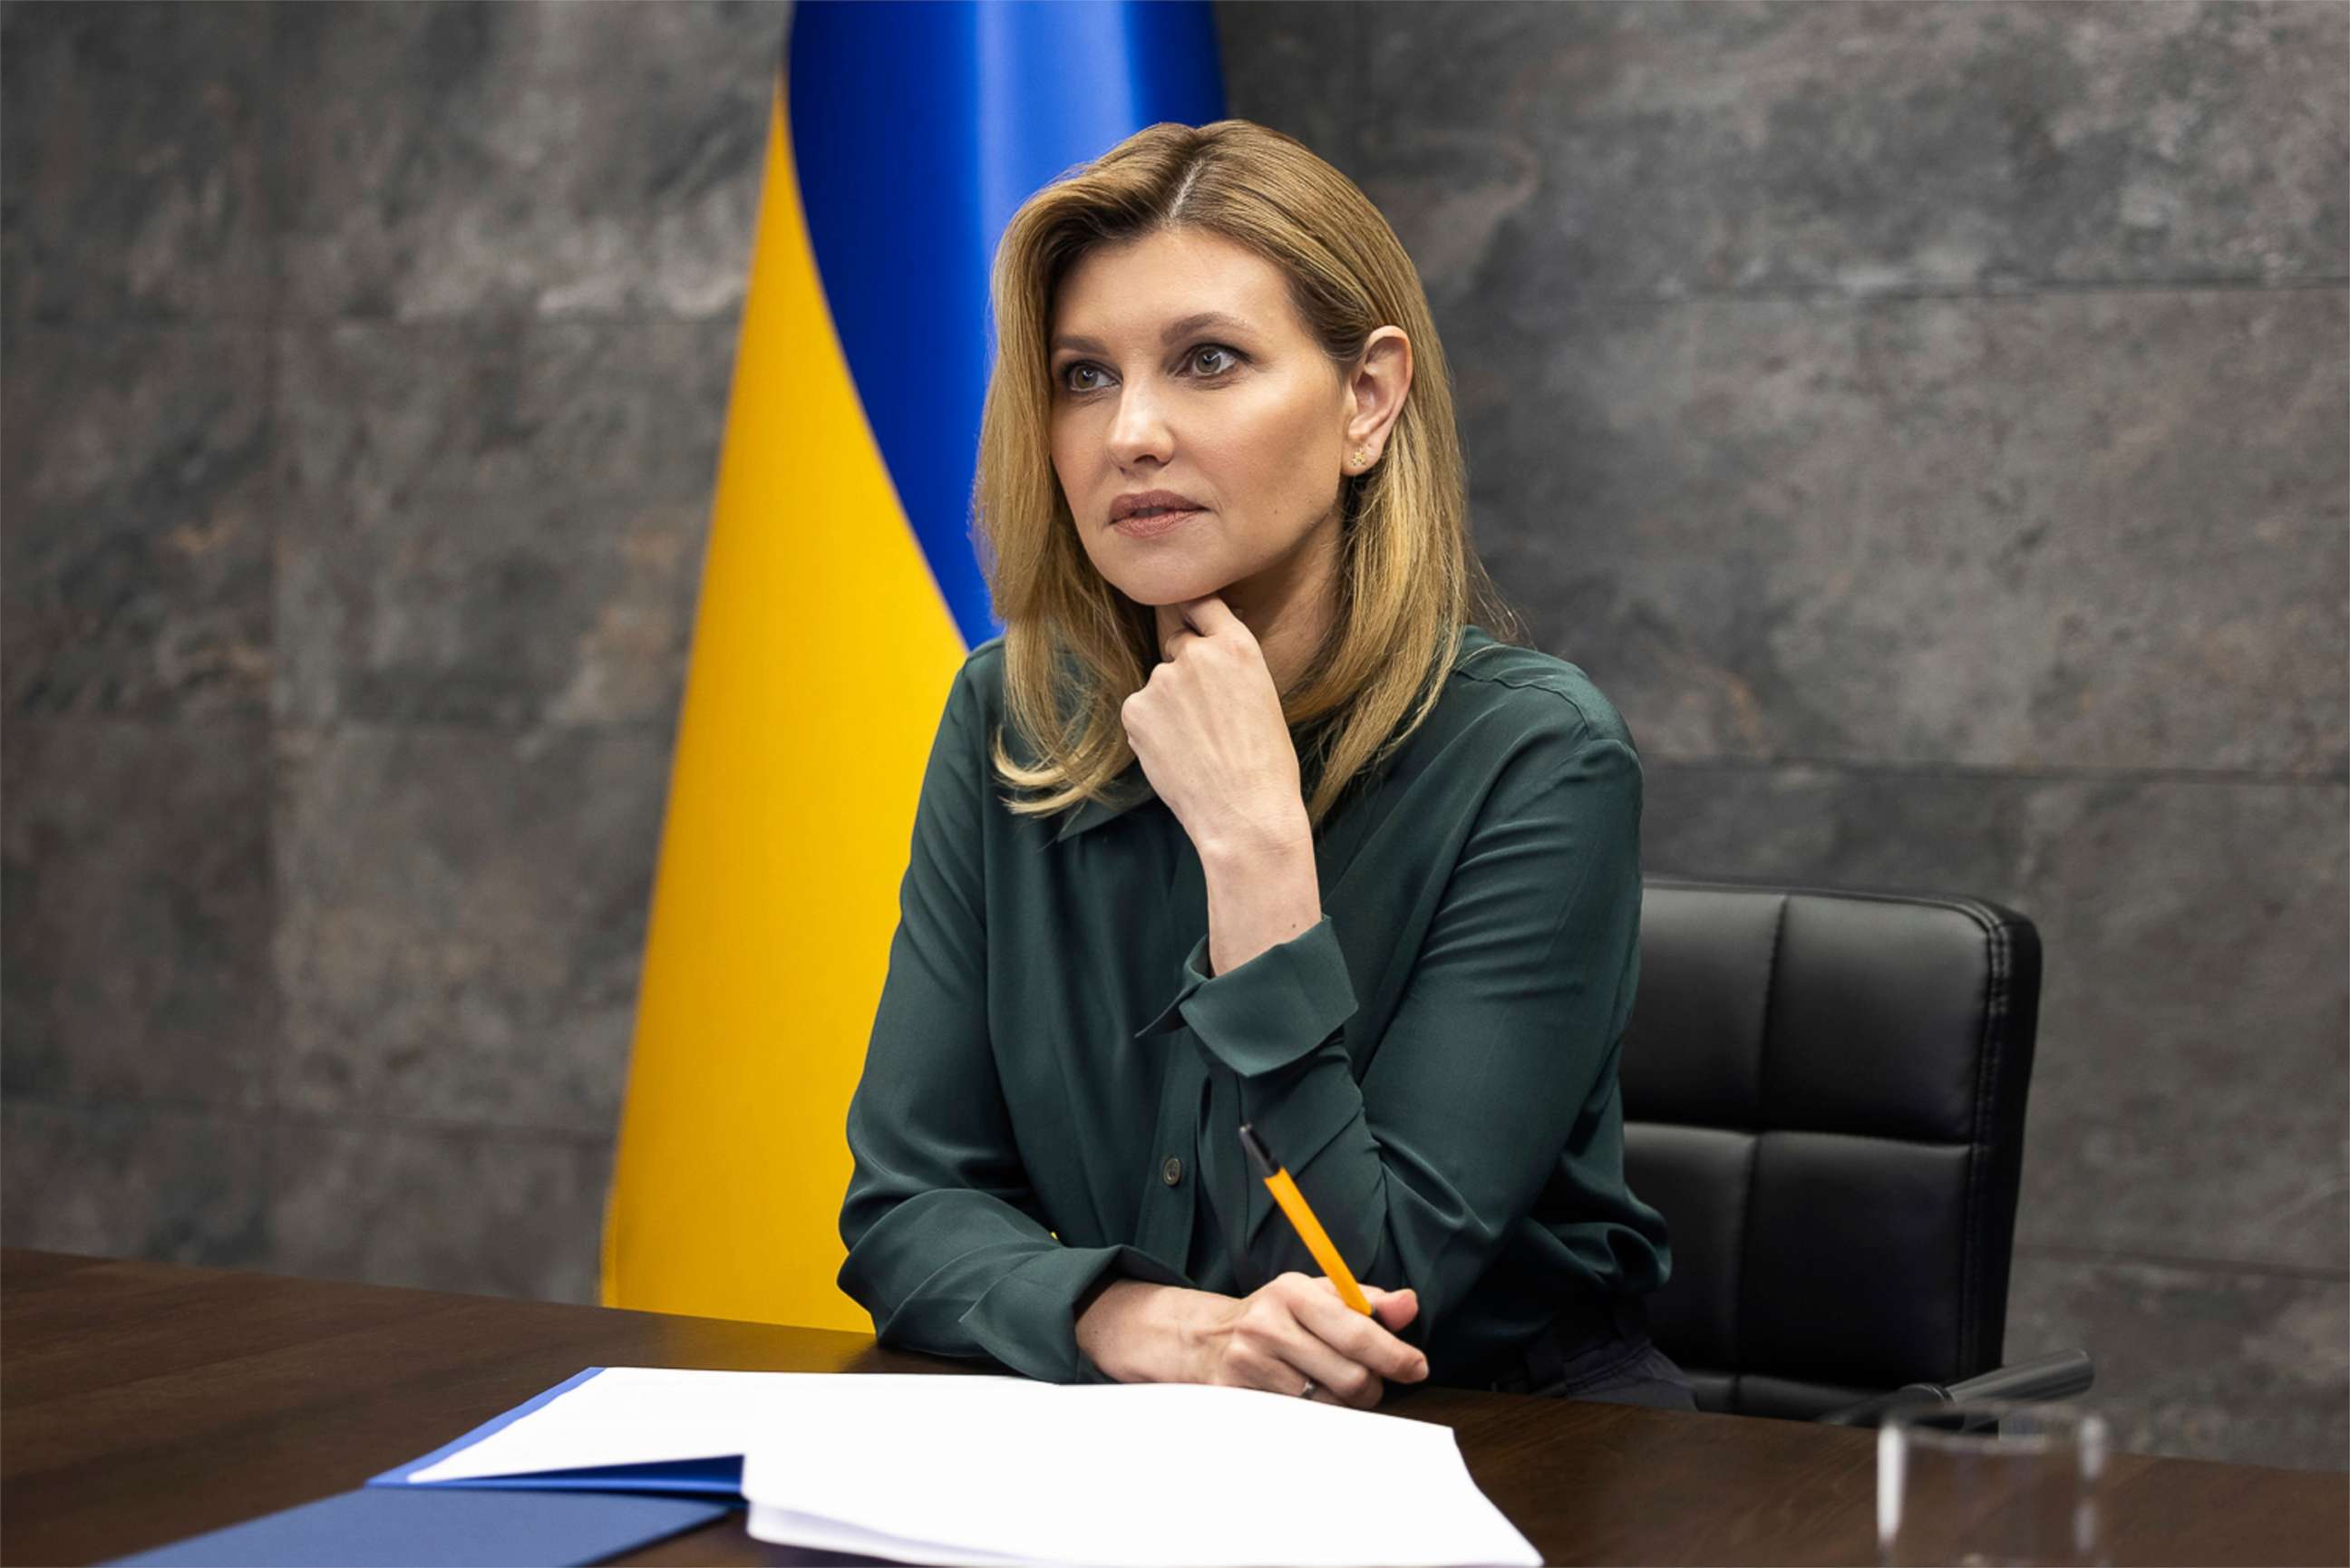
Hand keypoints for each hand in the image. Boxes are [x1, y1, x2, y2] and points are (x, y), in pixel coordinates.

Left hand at [1122, 596, 1310, 860]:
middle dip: (1184, 668)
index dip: (1192, 610)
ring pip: (1158, 685)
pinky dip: (1151, 729)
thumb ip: (1228, 666)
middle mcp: (1196, 653)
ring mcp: (1160, 680)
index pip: (1203, 603)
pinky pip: (1141, 711)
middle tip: (1203, 714)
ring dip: (1168, 706)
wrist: (1245, 815)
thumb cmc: (1266, 765)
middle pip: (1177, 643)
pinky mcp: (1135, 709)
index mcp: (1237, 645)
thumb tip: (1195, 650)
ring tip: (1196, 746)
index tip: (1184, 613)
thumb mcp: (1261, 695)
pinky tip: (1176, 755)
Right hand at [1189, 1273, 1427, 1408]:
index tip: (1417, 1368)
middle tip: (1365, 1381)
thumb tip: (1409, 1305)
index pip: (1358, 1333)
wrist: (1204, 1338)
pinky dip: (1312, 1418)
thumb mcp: (1317, 1295)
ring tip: (1327, 1386)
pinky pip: (1298, 1422)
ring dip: (1341, 1404)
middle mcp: (1267, 1325)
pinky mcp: (1236, 1398)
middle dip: (1371, 1386)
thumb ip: (1366, 1300)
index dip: (1396, 1356)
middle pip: (1351, 1379)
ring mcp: (1248, 1364)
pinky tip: (1304, 1400)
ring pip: (1328, 1407)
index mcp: (1292, 1292)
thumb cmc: (1276, 1316)